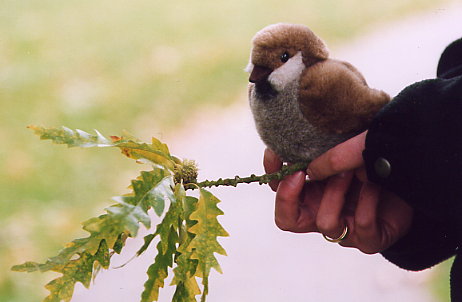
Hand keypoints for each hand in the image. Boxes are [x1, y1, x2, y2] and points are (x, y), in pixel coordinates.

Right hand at [264, 134, 413, 253]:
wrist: (415, 171)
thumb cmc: (374, 156)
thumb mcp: (346, 148)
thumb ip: (326, 155)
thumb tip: (304, 165)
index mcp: (312, 192)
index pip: (280, 194)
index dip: (274, 178)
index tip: (277, 155)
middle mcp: (322, 212)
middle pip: (287, 220)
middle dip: (291, 196)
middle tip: (301, 172)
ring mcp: (345, 229)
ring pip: (325, 222)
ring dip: (336, 193)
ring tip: (353, 170)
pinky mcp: (370, 240)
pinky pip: (360, 226)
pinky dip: (368, 202)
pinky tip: (376, 183)